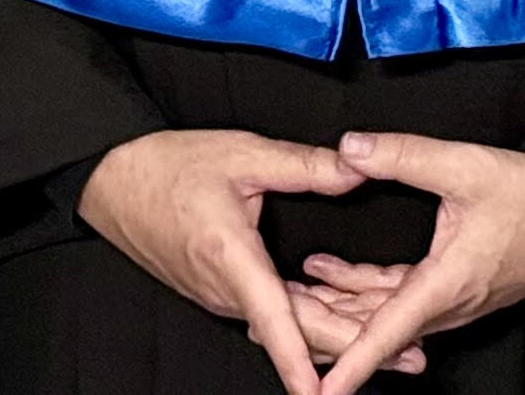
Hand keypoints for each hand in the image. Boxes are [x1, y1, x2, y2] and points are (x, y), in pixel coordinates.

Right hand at [78, 130, 364, 394]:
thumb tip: (355, 168)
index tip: (325, 394)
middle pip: (297, 333)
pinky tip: (340, 315)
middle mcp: (228, 290)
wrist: (113, 183)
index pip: (277, 319)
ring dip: (336, 335)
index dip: (302, 360)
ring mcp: (223, 295)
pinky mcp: (222, 291)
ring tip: (390, 342)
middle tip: (410, 356)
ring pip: (288, 327)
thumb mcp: (240, 154)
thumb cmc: (169, 167)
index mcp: (233, 258)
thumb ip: (302, 165)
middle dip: (354, 348)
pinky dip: (310, 319)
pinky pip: (273, 316)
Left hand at [299, 130, 524, 394]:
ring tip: (300, 286)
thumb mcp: (465, 167)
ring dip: (345, 306)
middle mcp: (449, 304)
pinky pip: (404, 303)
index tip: (320, 389)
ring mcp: (455, 301)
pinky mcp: (460, 289)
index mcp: (447, 285)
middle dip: (330, 329)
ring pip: (388, 316)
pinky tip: (343, 274)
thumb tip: (349, 149)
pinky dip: (370, 293)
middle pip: (378, 330)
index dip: (350, 362)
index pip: (386, 333)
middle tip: (281, 320)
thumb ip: (403, 156)